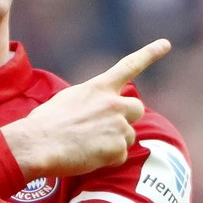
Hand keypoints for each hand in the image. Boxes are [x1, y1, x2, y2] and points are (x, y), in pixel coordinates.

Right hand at [1, 39, 170, 178]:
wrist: (37, 144)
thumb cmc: (45, 122)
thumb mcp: (68, 99)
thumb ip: (91, 99)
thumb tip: (100, 108)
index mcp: (98, 87)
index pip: (128, 66)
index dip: (149, 54)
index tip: (165, 43)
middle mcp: (112, 103)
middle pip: (137, 109)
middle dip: (127, 118)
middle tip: (108, 127)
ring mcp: (117, 126)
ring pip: (128, 136)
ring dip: (113, 141)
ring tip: (86, 144)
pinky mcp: (117, 149)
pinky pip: (119, 156)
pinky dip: (106, 159)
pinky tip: (86, 155)